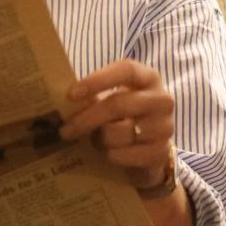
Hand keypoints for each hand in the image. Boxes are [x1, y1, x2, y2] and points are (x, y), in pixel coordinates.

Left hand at [58, 59, 173, 189]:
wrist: (151, 149)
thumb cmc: (126, 117)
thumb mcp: (116, 99)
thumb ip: (95, 96)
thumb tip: (61, 102)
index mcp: (149, 78)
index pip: (127, 70)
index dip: (98, 80)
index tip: (71, 94)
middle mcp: (161, 100)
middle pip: (118, 104)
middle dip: (87, 118)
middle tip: (65, 130)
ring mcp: (164, 127)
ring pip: (119, 133)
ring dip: (100, 139)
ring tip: (96, 140)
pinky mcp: (160, 152)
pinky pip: (124, 155)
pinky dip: (110, 155)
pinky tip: (108, 153)